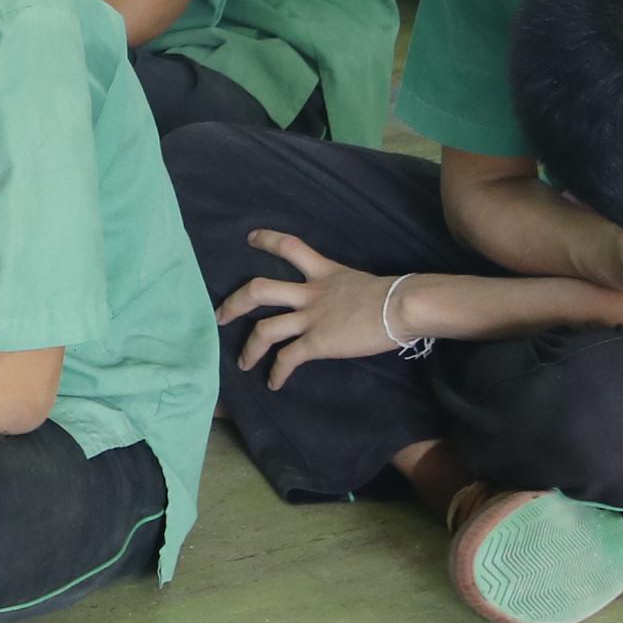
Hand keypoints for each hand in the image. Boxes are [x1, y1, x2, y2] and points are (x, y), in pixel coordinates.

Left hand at [214, 233, 406, 386]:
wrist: (401, 305)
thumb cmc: (394, 295)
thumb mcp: (362, 282)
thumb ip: (346, 290)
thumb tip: (353, 302)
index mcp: (324, 272)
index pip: (290, 247)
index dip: (268, 240)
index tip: (251, 238)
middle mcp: (310, 293)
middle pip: (259, 289)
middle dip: (235, 303)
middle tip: (220, 315)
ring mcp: (310, 318)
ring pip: (265, 329)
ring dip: (249, 348)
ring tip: (242, 363)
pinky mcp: (316, 342)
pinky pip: (288, 358)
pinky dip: (277, 372)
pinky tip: (274, 383)